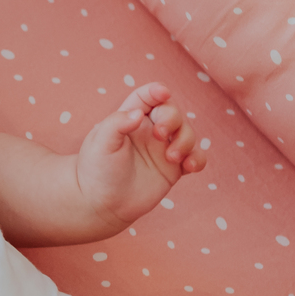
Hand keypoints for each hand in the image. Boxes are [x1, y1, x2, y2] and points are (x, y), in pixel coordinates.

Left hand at [75, 83, 203, 229]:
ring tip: (172, 158)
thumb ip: (117, 123)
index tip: (163, 93)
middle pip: (173, 112)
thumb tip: (139, 114)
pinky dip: (198, 159)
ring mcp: (164, 150)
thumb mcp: (100, 143)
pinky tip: (189, 167)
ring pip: (188, 133)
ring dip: (186, 141)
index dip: (157, 91)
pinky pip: (195, 158)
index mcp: (130, 119)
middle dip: (173, 119)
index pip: (148, 97)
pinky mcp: (174, 169)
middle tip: (161, 135)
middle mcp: (150, 131)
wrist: (101, 204)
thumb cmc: (96, 170)